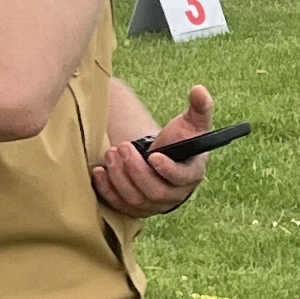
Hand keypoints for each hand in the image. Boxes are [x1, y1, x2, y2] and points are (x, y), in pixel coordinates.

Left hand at [94, 84, 212, 216]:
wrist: (162, 156)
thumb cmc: (179, 139)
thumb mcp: (191, 123)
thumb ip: (199, 107)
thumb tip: (199, 89)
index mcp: (191, 175)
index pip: (181, 178)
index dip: (167, 169)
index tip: (153, 155)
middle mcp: (174, 195)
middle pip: (155, 191)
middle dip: (136, 170)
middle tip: (122, 147)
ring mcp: (154, 205)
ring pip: (135, 199)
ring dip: (120, 177)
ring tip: (111, 153)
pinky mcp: (135, 209)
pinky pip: (120, 205)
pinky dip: (107, 190)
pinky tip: (99, 171)